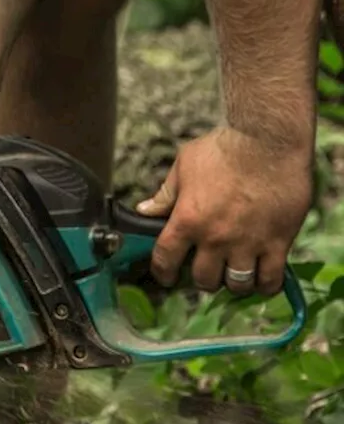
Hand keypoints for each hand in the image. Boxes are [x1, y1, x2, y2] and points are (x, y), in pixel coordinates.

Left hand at [135, 126, 312, 295]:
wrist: (269, 139)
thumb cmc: (224, 147)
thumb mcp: (184, 166)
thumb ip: (165, 194)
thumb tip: (144, 210)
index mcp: (187, 220)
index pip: (165, 260)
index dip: (163, 273)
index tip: (166, 277)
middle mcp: (215, 237)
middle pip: (203, 279)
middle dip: (202, 278)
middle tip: (207, 268)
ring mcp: (248, 242)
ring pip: (236, 284)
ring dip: (232, 282)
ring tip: (233, 272)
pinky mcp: (278, 241)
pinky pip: (271, 278)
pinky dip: (265, 284)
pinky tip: (261, 276)